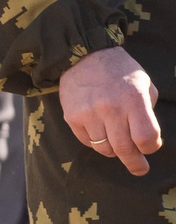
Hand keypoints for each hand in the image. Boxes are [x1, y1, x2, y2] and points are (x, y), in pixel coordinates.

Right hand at [60, 48, 162, 176]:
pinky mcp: (71, 116)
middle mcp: (111, 108)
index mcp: (134, 99)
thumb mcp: (144, 85)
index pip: (147, 138)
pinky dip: (96, 142)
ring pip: (105, 149)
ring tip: (117, 144)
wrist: (83, 54)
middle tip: (139, 168)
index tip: (150, 147)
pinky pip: (87, 141)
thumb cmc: (120, 71)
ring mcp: (89, 113)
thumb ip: (147, 111)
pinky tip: (100, 132)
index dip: (151, 148)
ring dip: (114, 151)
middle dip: (135, 163)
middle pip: (125, 149)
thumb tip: (146, 138)